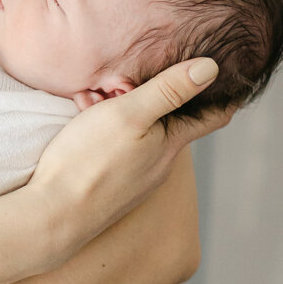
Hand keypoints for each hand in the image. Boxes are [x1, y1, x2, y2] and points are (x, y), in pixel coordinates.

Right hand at [26, 59, 232, 264]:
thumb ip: (169, 90)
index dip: (225, 94)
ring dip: (126, 111)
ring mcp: (137, 179)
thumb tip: (211, 69)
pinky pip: (121, 150)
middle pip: (173, 122)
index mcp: (171, 144)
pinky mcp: (114, 187)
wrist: (53, 215)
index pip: (214, 116)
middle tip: (128, 76)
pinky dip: (109, 130)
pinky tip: (84, 121)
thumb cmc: (89, 161)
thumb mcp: (129, 114)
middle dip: (157, 94)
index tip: (229, 73)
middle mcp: (160, 164)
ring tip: (93, 97)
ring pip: (143, 134)